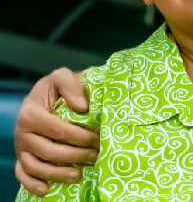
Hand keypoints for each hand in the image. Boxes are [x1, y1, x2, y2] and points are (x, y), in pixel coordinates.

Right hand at [14, 68, 98, 195]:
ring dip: (57, 174)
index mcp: (31, 112)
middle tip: (95, 156)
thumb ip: (70, 85)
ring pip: (36, 166)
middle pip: (49, 150)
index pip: (58, 130)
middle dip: (75, 156)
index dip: (79, 137)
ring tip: (79, 175)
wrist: (45, 95)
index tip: (98, 139)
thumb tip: (83, 107)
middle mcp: (22, 132)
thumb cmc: (57, 88)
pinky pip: (22, 174)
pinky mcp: (21, 156)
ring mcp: (20, 146)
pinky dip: (32, 184)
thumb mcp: (62, 77)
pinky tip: (47, 189)